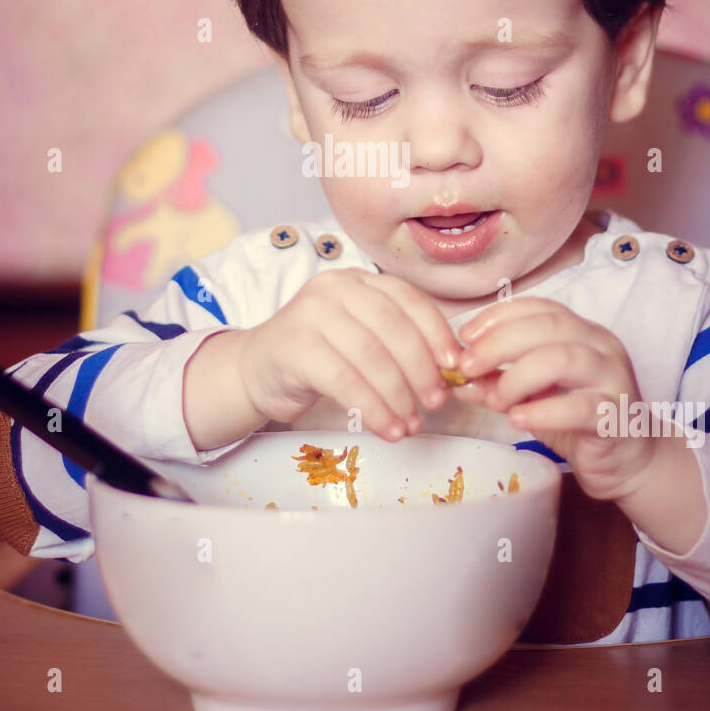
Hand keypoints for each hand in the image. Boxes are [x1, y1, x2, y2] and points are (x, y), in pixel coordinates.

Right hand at [236, 269, 460, 441]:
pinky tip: (386, 429)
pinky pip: (345, 381)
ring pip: (371, 356)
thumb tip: (450, 371)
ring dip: (398, 396)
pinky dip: (372, 409)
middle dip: (421, 369)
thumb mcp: (359, 338)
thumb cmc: (317, 357)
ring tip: (411, 424)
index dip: (436, 332)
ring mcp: (310, 313)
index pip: (408, 299)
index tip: (454, 366)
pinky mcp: (294, 346)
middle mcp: (335, 288)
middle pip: (393, 327)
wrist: (255, 370)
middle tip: (437, 402)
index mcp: (358, 281)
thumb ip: (397, 343)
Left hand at [454, 297, 655, 502]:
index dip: (498, 316)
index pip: (538, 307)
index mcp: (580, 331)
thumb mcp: (532, 397)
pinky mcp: (616, 415)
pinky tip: (517, 419)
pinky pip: (579, 407)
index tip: (465, 336)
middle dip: (498, 343)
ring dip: (518, 377)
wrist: (627, 461)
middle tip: (467, 367)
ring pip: (563, 359)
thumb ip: (498, 383)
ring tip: (495, 401)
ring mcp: (612, 378)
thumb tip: (458, 379)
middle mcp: (600, 345)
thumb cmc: (577, 421)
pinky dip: (542, 411)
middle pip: (547, 327)